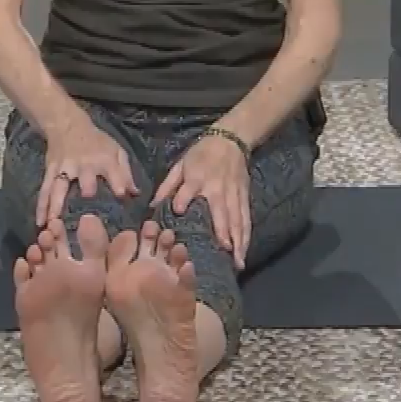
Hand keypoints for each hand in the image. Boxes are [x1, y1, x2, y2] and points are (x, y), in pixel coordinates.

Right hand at [37, 119, 136, 225]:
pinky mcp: (50, 172)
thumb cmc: (96, 142)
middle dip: (87, 195)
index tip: (121, 197)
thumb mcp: (116, 151)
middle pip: (86, 182)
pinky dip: (41, 207)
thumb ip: (126, 173)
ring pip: (60, 190)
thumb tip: (135, 194)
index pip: (114, 174)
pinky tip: (40, 223)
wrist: (67, 125)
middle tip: (87, 219)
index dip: (119, 186)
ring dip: (56, 208)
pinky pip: (45, 191)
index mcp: (104, 160)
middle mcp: (84, 165)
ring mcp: (65, 169)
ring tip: (54, 228)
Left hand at [152, 135, 250, 269]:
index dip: (182, 199)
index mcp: (197, 178)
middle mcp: (217, 189)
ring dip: (239, 241)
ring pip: (237, 220)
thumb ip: (168, 185)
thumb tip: (153, 207)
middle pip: (221, 212)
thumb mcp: (181, 164)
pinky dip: (246, 235)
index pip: (188, 190)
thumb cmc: (202, 153)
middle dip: (223, 232)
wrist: (230, 139)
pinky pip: (246, 219)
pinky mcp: (243, 197)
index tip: (178, 211)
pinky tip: (244, 251)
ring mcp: (233, 194)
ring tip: (239, 262)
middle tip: (224, 253)